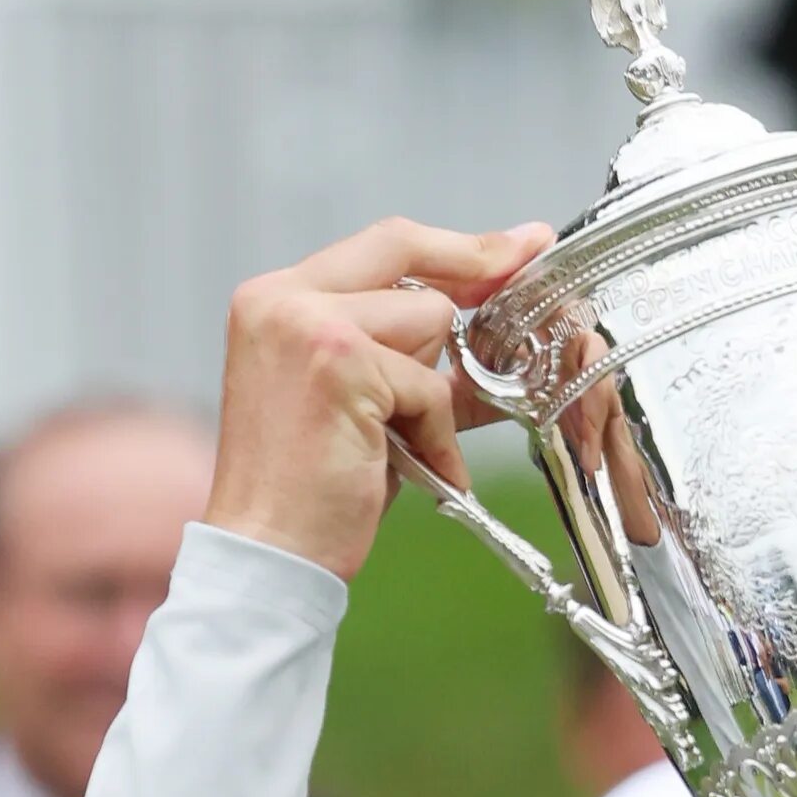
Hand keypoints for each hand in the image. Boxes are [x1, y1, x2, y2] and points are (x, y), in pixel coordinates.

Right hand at [206, 218, 554, 580]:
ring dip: (434, 389)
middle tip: (528, 268)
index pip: (381, 245)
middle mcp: (282, 299)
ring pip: (430, 320)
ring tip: (403, 442)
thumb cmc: (307, 490)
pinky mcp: (340, 363)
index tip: (514, 244)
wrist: (268, 552)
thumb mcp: (357, 402)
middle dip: (475, 271)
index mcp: (276, 299)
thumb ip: (407, 356)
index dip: (454, 245)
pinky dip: (435, 431)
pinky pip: (430, 384)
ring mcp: (309, 326)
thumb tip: (493, 343)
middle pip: (407, 253)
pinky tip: (411, 465)